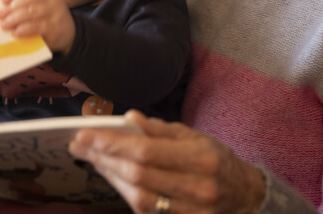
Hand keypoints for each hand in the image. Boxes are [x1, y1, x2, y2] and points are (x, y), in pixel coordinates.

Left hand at [0, 0, 75, 53]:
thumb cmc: (49, 21)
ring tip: (5, 25)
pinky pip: (37, 27)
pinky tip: (16, 32)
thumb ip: (27, 6)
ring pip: (31, 12)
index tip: (3, 0)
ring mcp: (55, 13)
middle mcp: (52, 0)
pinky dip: (24, 29)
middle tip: (1, 16)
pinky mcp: (55, 28)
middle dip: (12, 7)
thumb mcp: (41, 9)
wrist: (69, 35)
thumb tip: (4, 9)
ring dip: (15, 18)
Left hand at [69, 110, 265, 213]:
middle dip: (104, 158)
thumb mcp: (194, 136)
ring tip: (92, 157)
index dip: (112, 143)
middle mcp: (197, 188)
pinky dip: (124, 191)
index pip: (146, 151)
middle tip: (79, 144)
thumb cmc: (216, 159)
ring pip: (138, 197)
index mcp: (201, 158)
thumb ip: (159, 129)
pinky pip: (145, 210)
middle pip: (138, 175)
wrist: (244, 196)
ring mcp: (190, 211)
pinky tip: (112, 175)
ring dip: (110, 176)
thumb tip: (129, 118)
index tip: (85, 134)